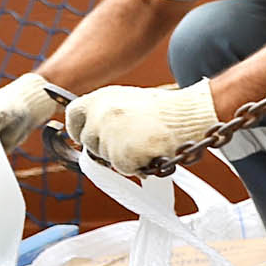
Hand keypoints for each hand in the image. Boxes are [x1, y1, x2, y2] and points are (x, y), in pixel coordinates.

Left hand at [65, 80, 218, 174]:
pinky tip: (152, 150)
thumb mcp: (130, 100)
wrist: (191, 113)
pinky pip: (125, 168)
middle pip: (89, 142)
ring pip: (108, 158)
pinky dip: (139, 165)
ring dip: (126, 156)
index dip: (78, 128)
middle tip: (130, 143)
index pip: (74, 115)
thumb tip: (96, 134)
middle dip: (106, 147)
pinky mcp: (122, 154)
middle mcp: (100, 116)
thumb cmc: (168, 108)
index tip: (84, 136)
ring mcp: (109, 136)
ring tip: (148, 142)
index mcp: (100, 98)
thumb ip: (108, 113)